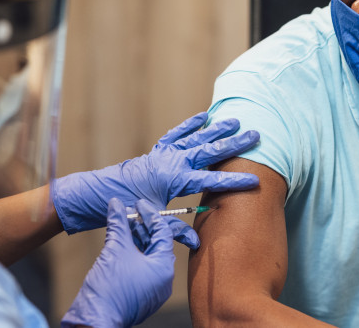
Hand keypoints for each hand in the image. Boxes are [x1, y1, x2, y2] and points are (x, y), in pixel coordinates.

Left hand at [52, 112, 259, 247]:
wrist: (102, 193)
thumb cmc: (127, 208)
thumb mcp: (152, 220)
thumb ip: (174, 230)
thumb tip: (196, 242)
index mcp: (174, 179)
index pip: (211, 180)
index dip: (234, 181)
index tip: (256, 180)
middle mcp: (172, 162)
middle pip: (209, 151)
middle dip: (234, 144)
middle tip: (256, 135)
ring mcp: (164, 154)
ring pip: (195, 139)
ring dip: (216, 130)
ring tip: (235, 121)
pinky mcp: (157, 151)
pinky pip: (176, 134)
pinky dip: (190, 125)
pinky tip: (202, 116)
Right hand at [62, 199, 174, 327]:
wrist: (95, 319)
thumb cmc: (109, 287)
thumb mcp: (115, 248)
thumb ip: (119, 223)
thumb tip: (117, 204)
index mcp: (163, 267)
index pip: (163, 232)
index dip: (150, 214)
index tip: (138, 203)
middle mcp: (163, 279)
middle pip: (156, 244)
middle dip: (142, 226)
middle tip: (128, 211)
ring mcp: (152, 288)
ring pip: (147, 256)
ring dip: (135, 239)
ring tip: (121, 225)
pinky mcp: (141, 294)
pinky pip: (141, 268)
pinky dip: (132, 253)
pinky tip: (119, 243)